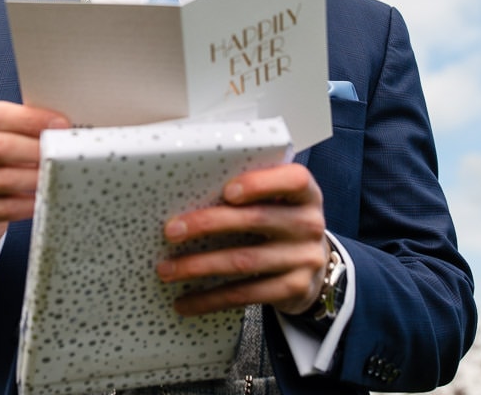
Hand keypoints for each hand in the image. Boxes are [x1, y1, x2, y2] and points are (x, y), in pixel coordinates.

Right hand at [0, 100, 68, 291]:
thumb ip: (20, 124)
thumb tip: (60, 125)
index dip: (30, 119)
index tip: (60, 125)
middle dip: (35, 149)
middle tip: (62, 153)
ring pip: (0, 179)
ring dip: (35, 178)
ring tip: (57, 176)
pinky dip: (26, 204)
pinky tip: (42, 200)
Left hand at [155, 163, 329, 316]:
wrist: (313, 265)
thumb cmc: (281, 222)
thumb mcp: (278, 200)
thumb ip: (252, 192)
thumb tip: (188, 193)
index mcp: (305, 193)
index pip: (294, 180)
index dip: (261, 183)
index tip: (227, 190)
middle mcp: (309, 224)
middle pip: (256, 220)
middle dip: (207, 224)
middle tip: (171, 231)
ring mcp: (304, 259)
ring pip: (244, 261)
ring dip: (199, 266)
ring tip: (167, 270)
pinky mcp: (293, 289)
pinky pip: (245, 294)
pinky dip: (210, 299)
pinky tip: (186, 302)